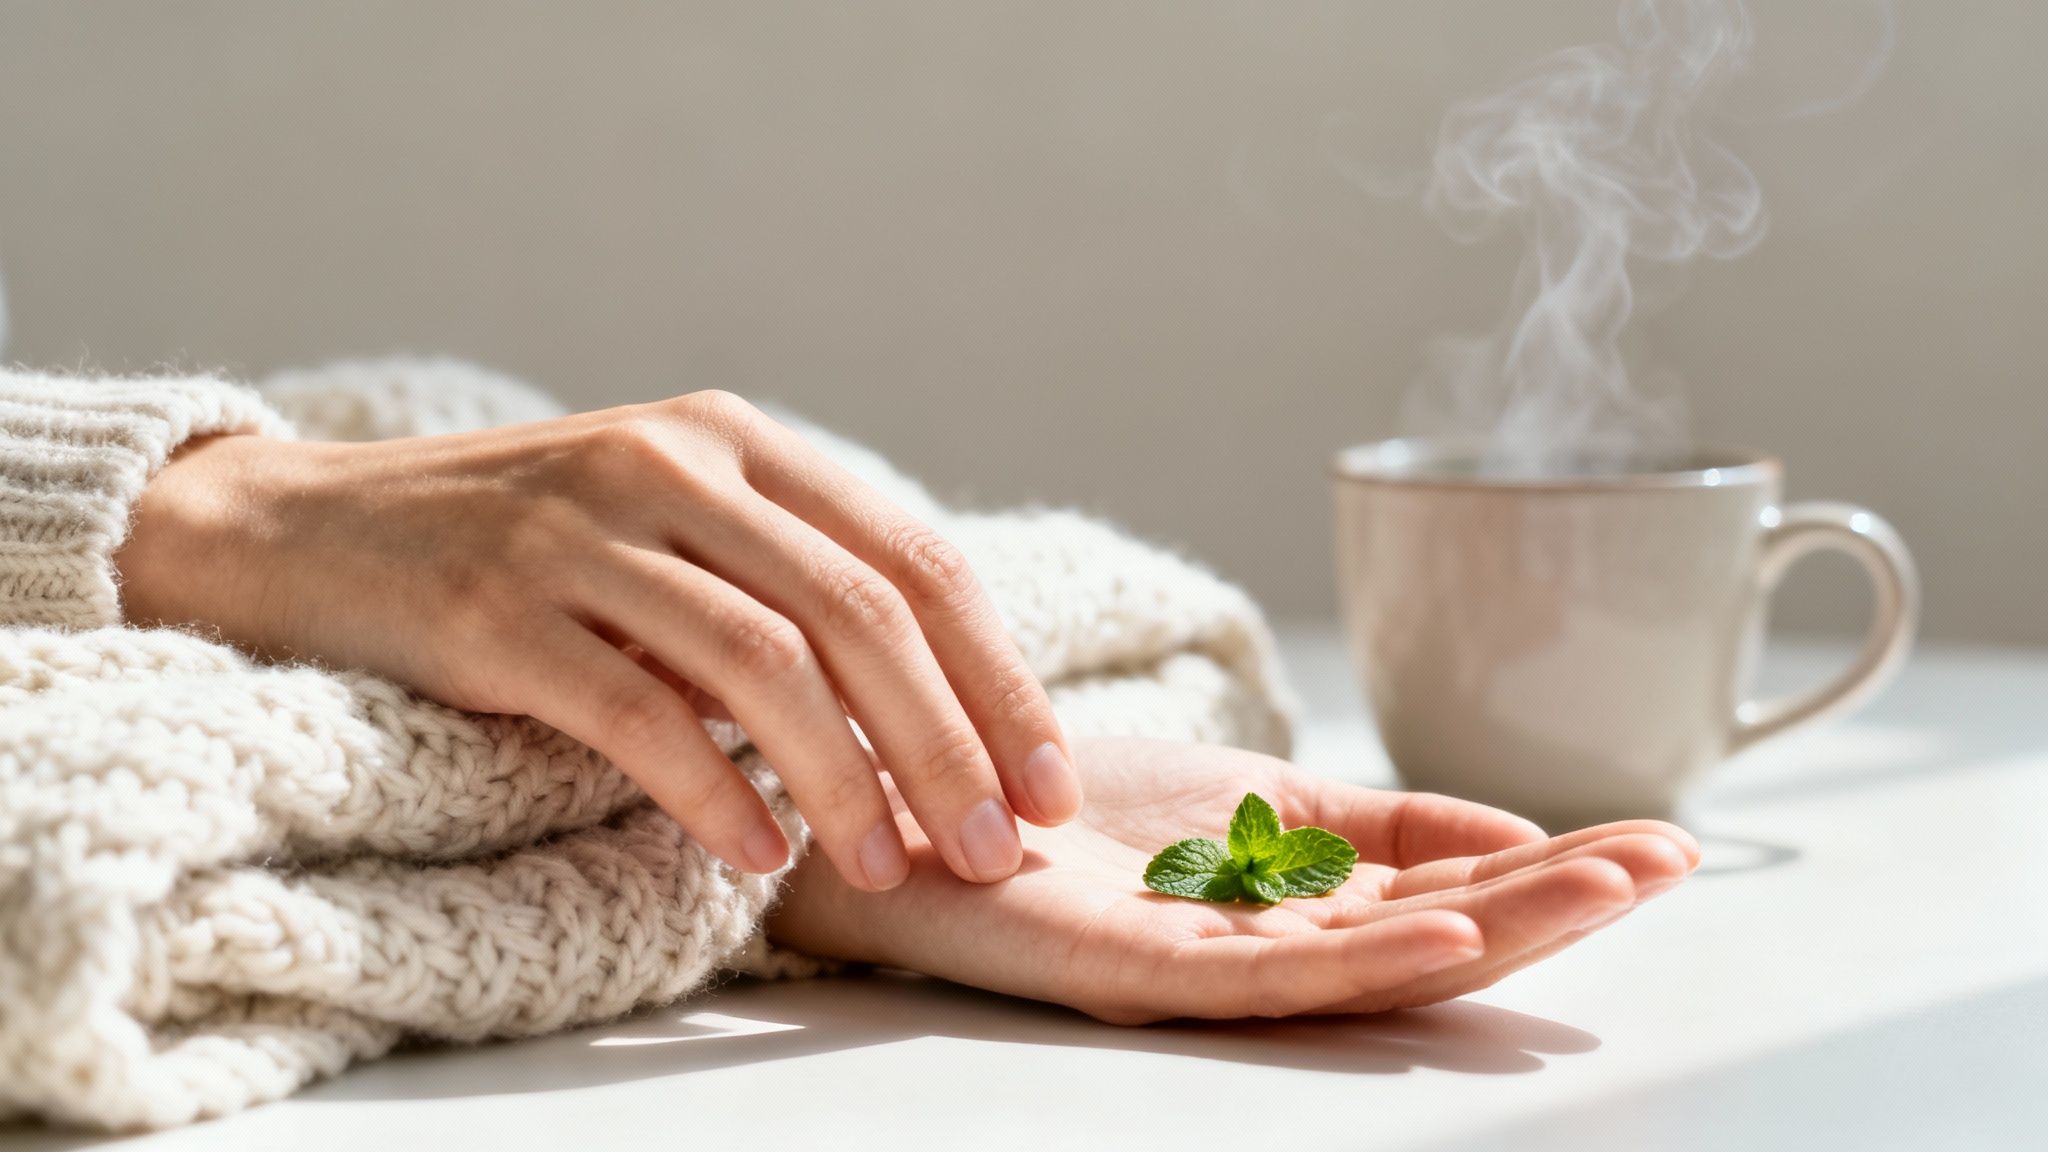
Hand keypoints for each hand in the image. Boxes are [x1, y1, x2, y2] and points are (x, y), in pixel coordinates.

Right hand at [114, 391, 1080, 890]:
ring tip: (892, 867)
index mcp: (740, 442)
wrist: (306, 530)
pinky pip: (636, 710)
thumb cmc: (524, 555)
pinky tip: (759, 851)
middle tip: (998, 849)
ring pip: (764, 660)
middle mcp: (673, 463)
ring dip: (849, 777)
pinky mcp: (493, 609)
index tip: (1048, 786)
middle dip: (949, 741)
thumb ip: (785, 589)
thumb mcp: (670, 533)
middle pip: (860, 610)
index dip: (998, 678)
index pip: (914, 559)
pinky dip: (712, 788)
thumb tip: (938, 722)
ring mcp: (580, 530)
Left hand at [767, 737, 1697, 1022]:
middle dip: (1558, 903)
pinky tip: (1453, 928)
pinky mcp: (1130, 969)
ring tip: (1609, 891)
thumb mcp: (1245, 795)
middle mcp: (1257, 948)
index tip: (1662, 838)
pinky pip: (1263, 980)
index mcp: (1289, 907)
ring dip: (1499, 930)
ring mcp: (1197, 965)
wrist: (904, 807)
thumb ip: (1366, 820)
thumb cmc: (1060, 808)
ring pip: (1372, 965)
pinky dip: (1365, 958)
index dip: (1553, 865)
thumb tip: (1503, 831)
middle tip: (1672, 866)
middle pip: (1431, 937)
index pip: (1446, 891)